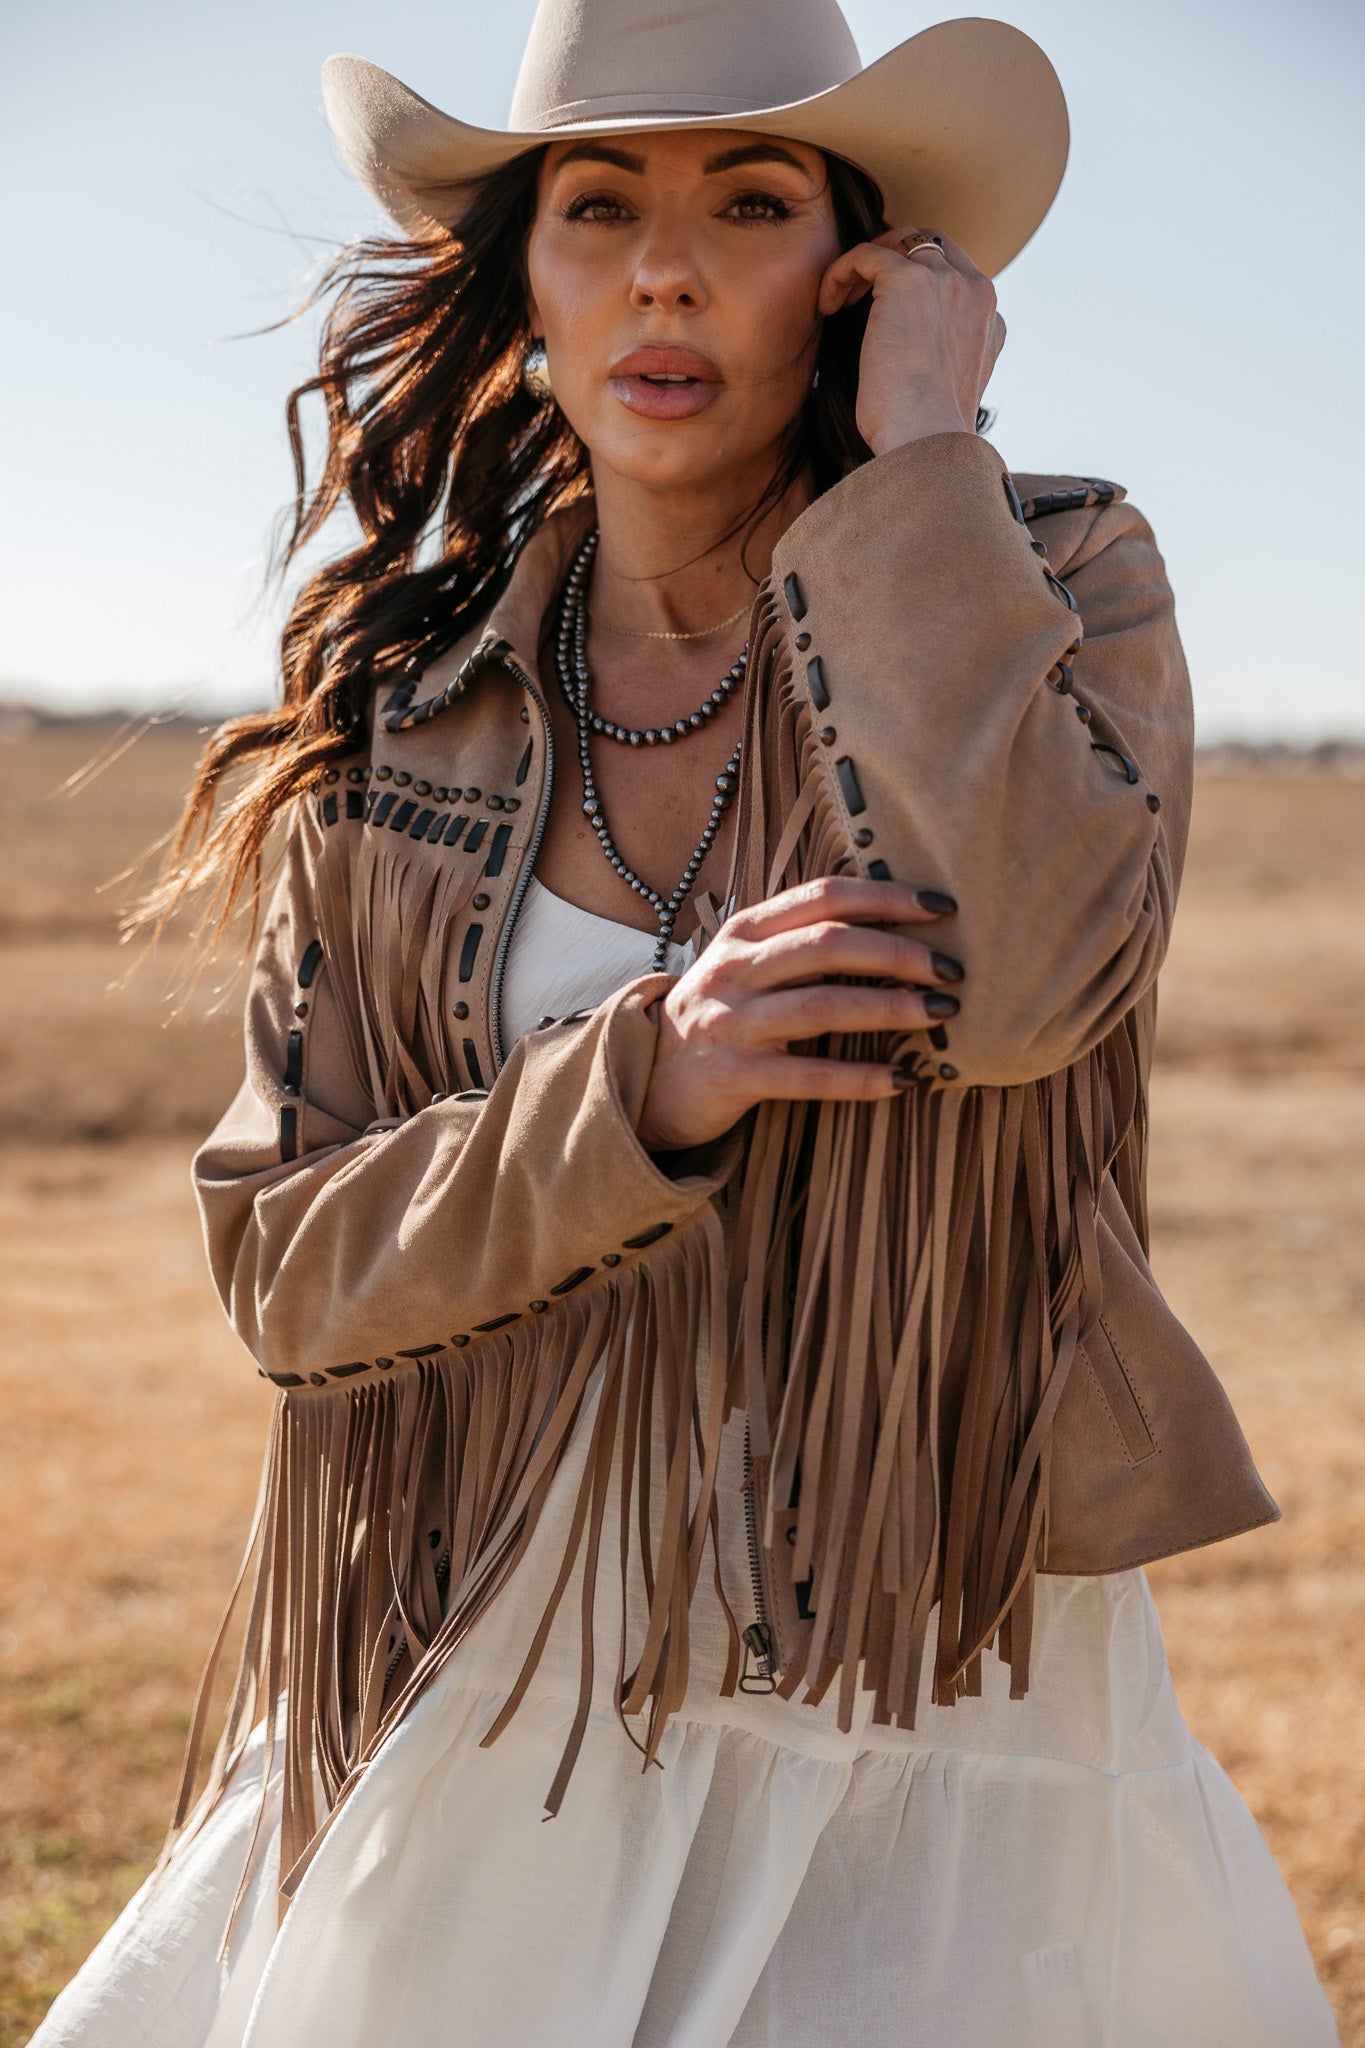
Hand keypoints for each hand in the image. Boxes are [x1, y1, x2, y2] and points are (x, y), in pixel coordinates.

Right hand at [637, 876, 963, 1151]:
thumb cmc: (717, 1016)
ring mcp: (732, 1022)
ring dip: (890, 1008)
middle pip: (828, 945)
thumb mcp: (745, 964)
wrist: (646, 1079)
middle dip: (898, 952)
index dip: (885, 897)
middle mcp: (735, 969)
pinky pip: (808, 1075)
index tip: (940, 906)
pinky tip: (903, 1080)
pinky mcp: (734, 1076)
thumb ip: (799, 941)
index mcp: (745, 932)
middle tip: (951, 969)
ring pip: (823, 1006)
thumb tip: (892, 926)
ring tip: (939, 1015)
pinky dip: (860, 1078)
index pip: (823, 897)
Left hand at [818, 226, 1005, 457]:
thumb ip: (945, 361)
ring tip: (840, 300)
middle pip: (932, 246)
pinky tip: (826, 304)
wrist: (926, 440)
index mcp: (991, 321)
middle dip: (895, 259)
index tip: (887, 314)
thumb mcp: (949, 391)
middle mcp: (976, 292)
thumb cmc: (926, 434)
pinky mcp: (907, 280)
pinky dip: (841, 271)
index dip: (919, 285)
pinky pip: (866, 254)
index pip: (957, 277)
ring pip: (900, 242)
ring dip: (867, 264)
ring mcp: (945, 281)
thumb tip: (912, 364)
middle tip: (862, 292)